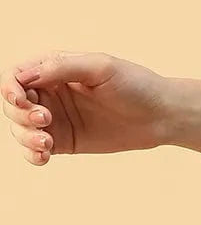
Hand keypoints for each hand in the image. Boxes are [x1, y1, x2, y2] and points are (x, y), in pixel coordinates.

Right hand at [3, 50, 172, 161]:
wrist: (161, 115)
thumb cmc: (136, 84)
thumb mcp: (102, 67)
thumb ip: (63, 67)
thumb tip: (26, 76)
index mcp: (57, 68)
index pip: (17, 75)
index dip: (10, 88)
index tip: (20, 100)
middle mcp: (52, 92)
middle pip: (13, 104)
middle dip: (20, 114)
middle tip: (46, 121)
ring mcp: (56, 118)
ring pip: (20, 128)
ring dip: (25, 137)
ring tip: (47, 144)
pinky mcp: (64, 141)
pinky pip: (35, 150)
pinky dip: (32, 154)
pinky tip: (44, 157)